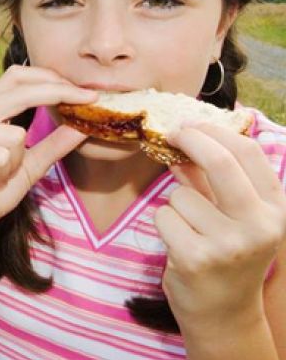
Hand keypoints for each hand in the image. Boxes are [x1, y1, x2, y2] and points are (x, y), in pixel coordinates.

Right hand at [0, 65, 95, 243]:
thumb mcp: (31, 166)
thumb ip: (53, 145)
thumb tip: (83, 125)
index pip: (19, 77)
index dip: (51, 78)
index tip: (86, 92)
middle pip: (20, 89)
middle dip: (59, 93)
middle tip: (89, 100)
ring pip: (16, 134)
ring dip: (18, 162)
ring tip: (1, 175)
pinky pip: (1, 155)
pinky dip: (4, 172)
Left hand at [155, 122, 285, 328]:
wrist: (223, 313)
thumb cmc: (226, 255)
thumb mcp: (230, 215)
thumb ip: (209, 179)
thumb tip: (184, 139)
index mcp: (276, 209)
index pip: (248, 153)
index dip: (214, 131)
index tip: (190, 124)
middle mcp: (260, 225)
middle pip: (221, 162)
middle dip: (191, 140)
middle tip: (172, 132)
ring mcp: (229, 243)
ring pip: (181, 194)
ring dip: (175, 204)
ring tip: (190, 230)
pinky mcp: (195, 257)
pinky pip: (163, 216)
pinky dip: (164, 224)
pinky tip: (180, 244)